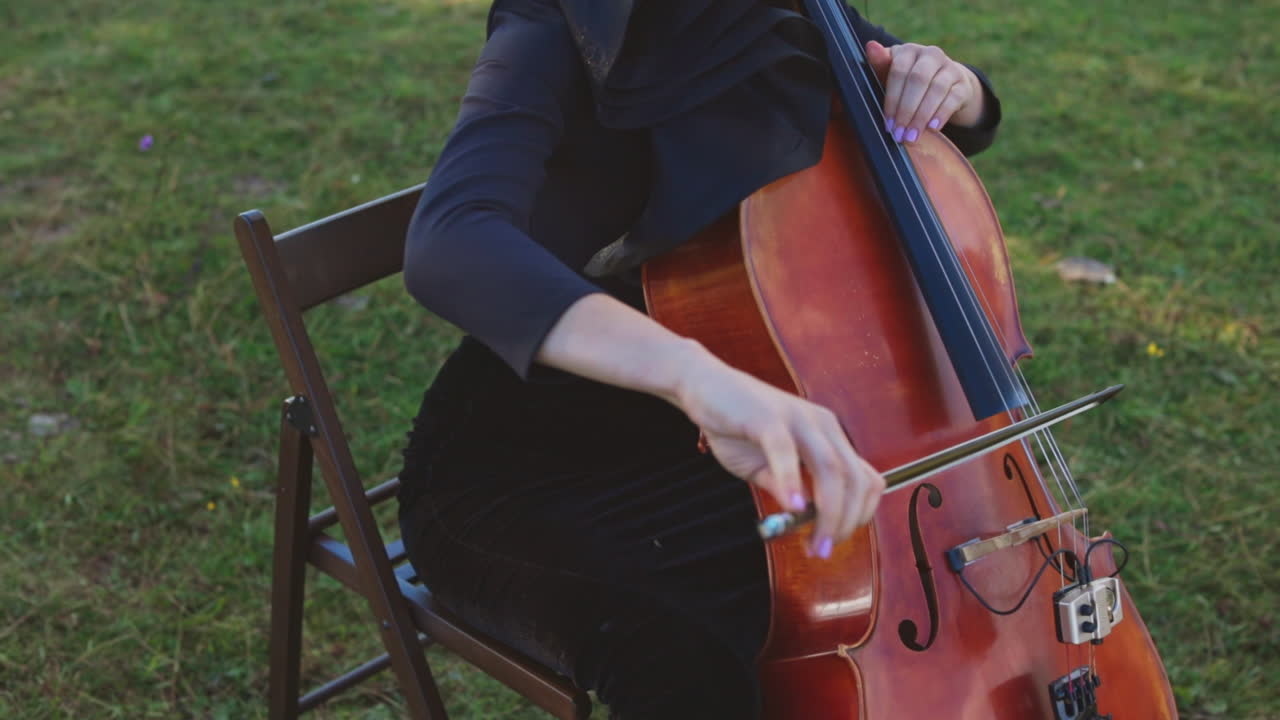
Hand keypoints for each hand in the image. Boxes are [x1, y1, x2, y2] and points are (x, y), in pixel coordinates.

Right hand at [673, 351, 885, 558]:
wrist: (702, 384)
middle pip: (854, 479)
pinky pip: (786, 451)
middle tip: (822, 550)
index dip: (859, 516)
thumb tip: (804, 519)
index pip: (865, 479)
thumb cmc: (735, 424)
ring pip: (831, 468)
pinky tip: (791, 507)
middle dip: (845, 522)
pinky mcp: (767, 417)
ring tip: (814, 541)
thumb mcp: (764, 466)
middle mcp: (821, 425)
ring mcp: (797, 418)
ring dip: (828, 512)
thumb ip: (786, 488)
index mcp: (827, 435)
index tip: (835, 541)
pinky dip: (792, 481)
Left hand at [864, 40, 985, 143]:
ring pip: (937, 89)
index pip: (899, 71)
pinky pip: (953, 98)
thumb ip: (881, 65)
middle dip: (906, 110)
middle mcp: (931, 54)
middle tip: (899, 134)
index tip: (888, 123)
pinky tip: (932, 128)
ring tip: (912, 136)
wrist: (944, 84)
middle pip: (918, 80)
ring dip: (922, 116)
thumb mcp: (892, 76)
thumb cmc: (909, 82)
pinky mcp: (963, 83)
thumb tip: (870, 46)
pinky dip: (942, 114)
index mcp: (909, 51)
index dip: (893, 99)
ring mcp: (950, 67)